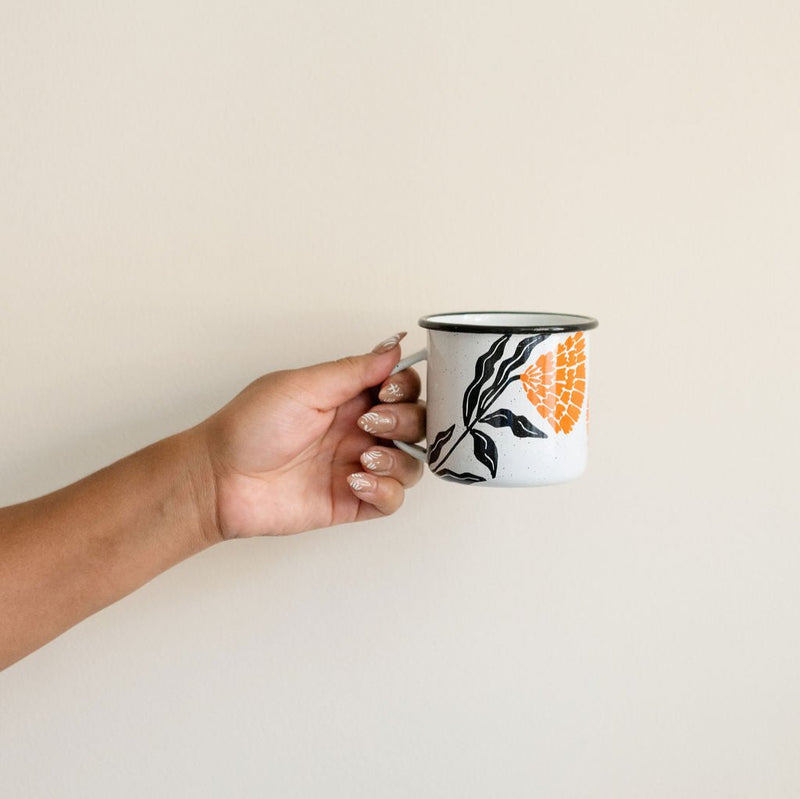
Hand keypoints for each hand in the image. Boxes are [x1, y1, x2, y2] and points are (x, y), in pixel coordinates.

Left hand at [198, 333, 424, 538]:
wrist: (219, 478)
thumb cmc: (248, 428)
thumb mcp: (304, 386)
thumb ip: (355, 369)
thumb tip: (395, 345)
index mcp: (348, 396)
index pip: (402, 386)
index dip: (405, 388)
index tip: (386, 391)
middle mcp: (358, 430)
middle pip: (415, 423)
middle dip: (403, 421)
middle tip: (369, 422)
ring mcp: (357, 465)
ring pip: (411, 463)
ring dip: (398, 458)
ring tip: (365, 457)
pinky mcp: (352, 501)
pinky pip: (392, 499)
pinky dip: (385, 490)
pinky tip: (356, 481)